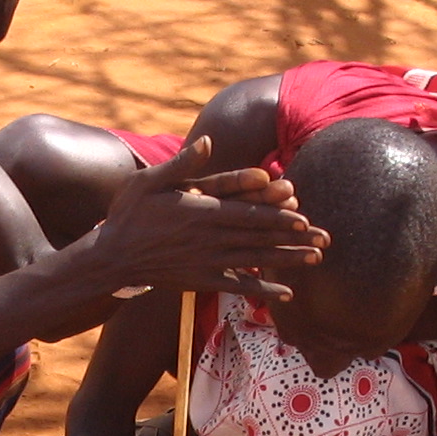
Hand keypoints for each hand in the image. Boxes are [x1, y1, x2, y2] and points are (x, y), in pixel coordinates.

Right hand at [90, 135, 325, 300]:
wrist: (112, 257)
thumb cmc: (129, 214)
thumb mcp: (149, 180)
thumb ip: (182, 163)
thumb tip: (209, 141)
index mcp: (201, 212)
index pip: (247, 213)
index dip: (278, 216)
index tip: (304, 218)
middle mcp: (209, 239)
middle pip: (259, 237)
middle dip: (293, 238)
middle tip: (324, 239)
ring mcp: (208, 262)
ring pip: (255, 261)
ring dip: (287, 261)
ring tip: (315, 260)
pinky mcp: (202, 280)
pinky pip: (238, 286)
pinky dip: (263, 290)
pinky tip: (286, 294)